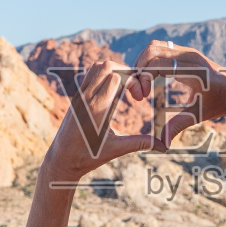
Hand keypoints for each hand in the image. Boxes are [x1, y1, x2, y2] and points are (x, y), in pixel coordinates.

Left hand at [43, 59, 166, 180]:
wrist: (61, 160)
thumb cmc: (88, 157)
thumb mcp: (116, 150)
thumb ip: (140, 143)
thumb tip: (165, 146)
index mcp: (98, 108)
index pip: (118, 77)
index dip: (134, 82)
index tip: (141, 98)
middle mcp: (87, 97)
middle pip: (108, 66)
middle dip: (127, 72)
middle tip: (135, 90)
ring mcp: (80, 95)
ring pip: (97, 66)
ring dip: (115, 71)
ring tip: (126, 87)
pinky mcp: (77, 97)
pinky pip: (90, 74)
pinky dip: (105, 75)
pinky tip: (113, 91)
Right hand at [126, 39, 225, 125]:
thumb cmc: (220, 102)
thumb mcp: (199, 114)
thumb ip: (179, 125)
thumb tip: (162, 143)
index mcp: (194, 71)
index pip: (158, 64)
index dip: (143, 77)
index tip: (141, 96)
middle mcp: (190, 56)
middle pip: (152, 50)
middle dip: (139, 68)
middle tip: (138, 90)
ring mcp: (188, 51)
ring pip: (155, 46)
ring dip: (143, 62)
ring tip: (141, 83)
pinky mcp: (185, 51)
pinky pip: (161, 47)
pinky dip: (150, 59)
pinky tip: (149, 77)